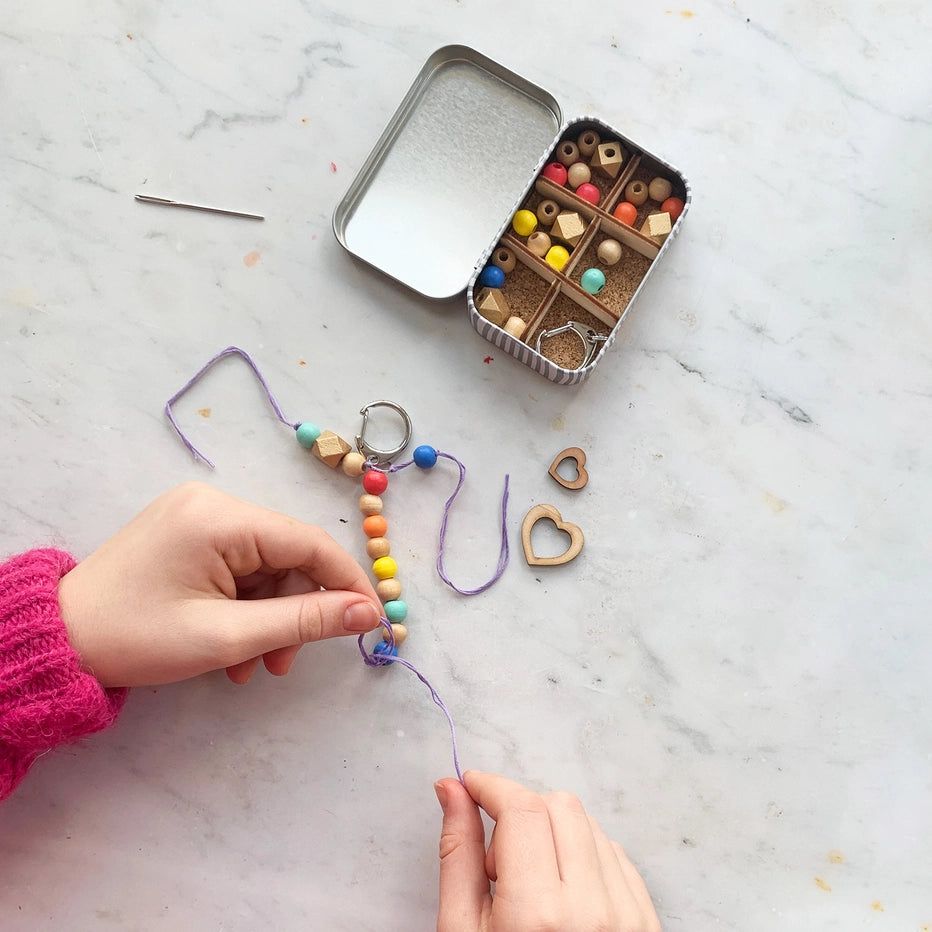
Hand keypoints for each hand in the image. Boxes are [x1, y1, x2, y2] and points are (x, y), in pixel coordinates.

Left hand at [58, 482, 381, 686]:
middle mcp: (213, 503)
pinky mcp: (188, 533)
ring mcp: (198, 516)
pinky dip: (244, 607)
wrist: (57, 641)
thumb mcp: (227, 637)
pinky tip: (231, 648)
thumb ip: (304, 622)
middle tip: (283, 664)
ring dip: (267, 618)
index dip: (347, 582)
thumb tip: (369, 613)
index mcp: (220, 517)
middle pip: (286, 556)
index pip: (308, 542)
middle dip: (293, 613)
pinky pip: (238, 568)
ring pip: (264, 567)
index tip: (372, 622)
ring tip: (250, 666)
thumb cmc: (136, 639)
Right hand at [435, 771, 660, 931]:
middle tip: (497, 860)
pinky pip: (614, 853)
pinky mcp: (647, 921)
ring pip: (588, 824)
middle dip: (519, 812)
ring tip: (529, 884)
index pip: (522, 809)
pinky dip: (582, 855)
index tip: (471, 784)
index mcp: (538, 917)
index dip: (491, 786)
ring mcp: (629, 916)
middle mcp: (593, 910)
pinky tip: (560, 892)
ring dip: (551, 833)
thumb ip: (457, 854)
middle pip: (558, 806)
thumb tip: (451, 790)